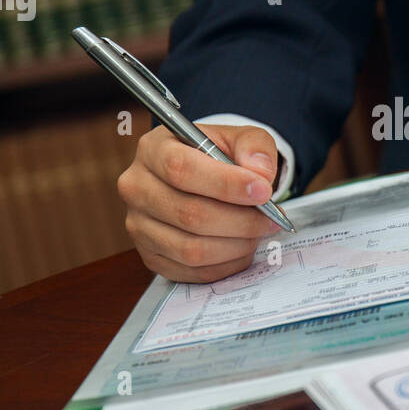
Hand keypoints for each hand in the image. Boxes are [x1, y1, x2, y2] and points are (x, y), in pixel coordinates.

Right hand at [117, 123, 281, 281]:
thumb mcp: (239, 138)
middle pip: (189, 214)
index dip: (226, 184)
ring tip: (260, 231)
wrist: (202, 179)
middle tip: (272, 217)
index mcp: (153, 149)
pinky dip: (228, 264)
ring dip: (237, 244)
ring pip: (192, 249)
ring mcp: (139, 226)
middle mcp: (137, 188)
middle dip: (241, 220)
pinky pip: (194, 271)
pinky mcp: (151, 256)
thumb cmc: (218, 157)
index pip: (181, 169)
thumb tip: (261, 174)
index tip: (263, 191)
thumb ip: (254, 146)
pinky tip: (244, 246)